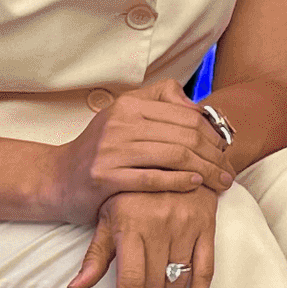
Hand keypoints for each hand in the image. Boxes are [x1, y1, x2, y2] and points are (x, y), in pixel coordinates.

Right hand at [46, 83, 228, 220]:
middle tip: (230, 170)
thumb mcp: (123, 117)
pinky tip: (196, 185)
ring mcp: (111, 150)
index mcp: (129, 105)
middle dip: (215, 155)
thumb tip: (196, 105)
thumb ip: (158, 102)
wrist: (57, 178)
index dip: (213, 133)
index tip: (226, 150)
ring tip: (221, 183)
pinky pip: (153, 178)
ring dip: (205, 171)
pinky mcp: (105, 177)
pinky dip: (180, 181)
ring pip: (174, 156)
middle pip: (185, 136)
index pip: (185, 115)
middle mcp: (120, 123)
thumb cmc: (100, 150)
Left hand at [76, 184, 217, 287]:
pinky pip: (206, 268)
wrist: (173, 152)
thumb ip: (95, 253)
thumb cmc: (133, 187)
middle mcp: (161, 227)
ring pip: (178, 281)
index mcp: (132, 225)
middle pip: (154, 285)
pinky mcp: (207, 227)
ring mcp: (186, 227)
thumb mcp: (108, 214)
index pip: (131, 280)